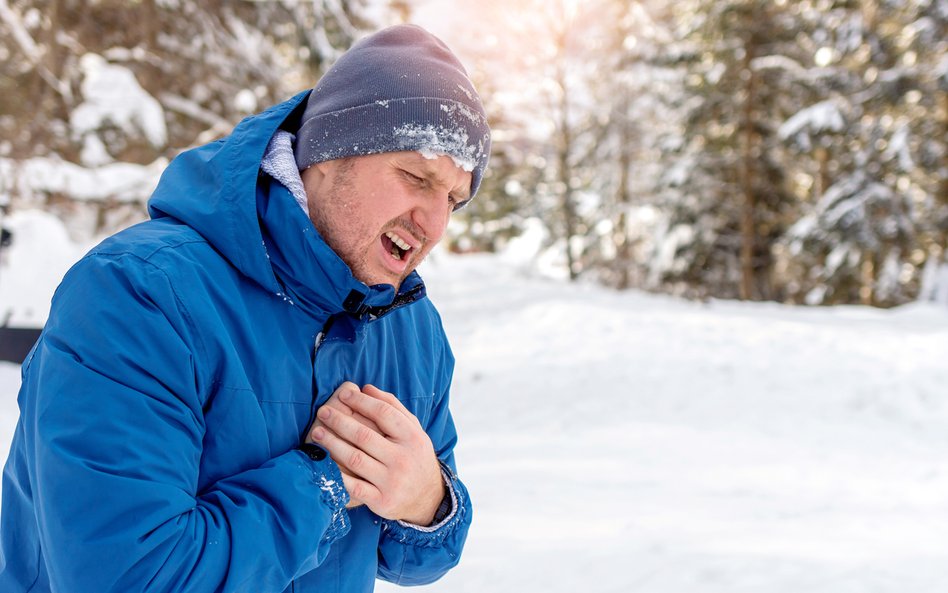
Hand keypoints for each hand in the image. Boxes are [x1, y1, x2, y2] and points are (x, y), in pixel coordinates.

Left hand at [307, 383, 443, 524]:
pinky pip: (354, 487)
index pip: (384, 413)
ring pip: (355, 459)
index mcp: (412, 437)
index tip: (343, 394)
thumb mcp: (413, 430)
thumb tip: (366, 388)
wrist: (428, 498)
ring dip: (332, 444)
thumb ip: (393, 407)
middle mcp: (403, 459)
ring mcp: (392, 481)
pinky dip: (337, 475)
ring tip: (317, 432)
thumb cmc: (415, 456)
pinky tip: (323, 463)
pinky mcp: (381, 501)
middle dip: (340, 421)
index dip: (361, 402)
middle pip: (364, 435)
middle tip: (323, 411)